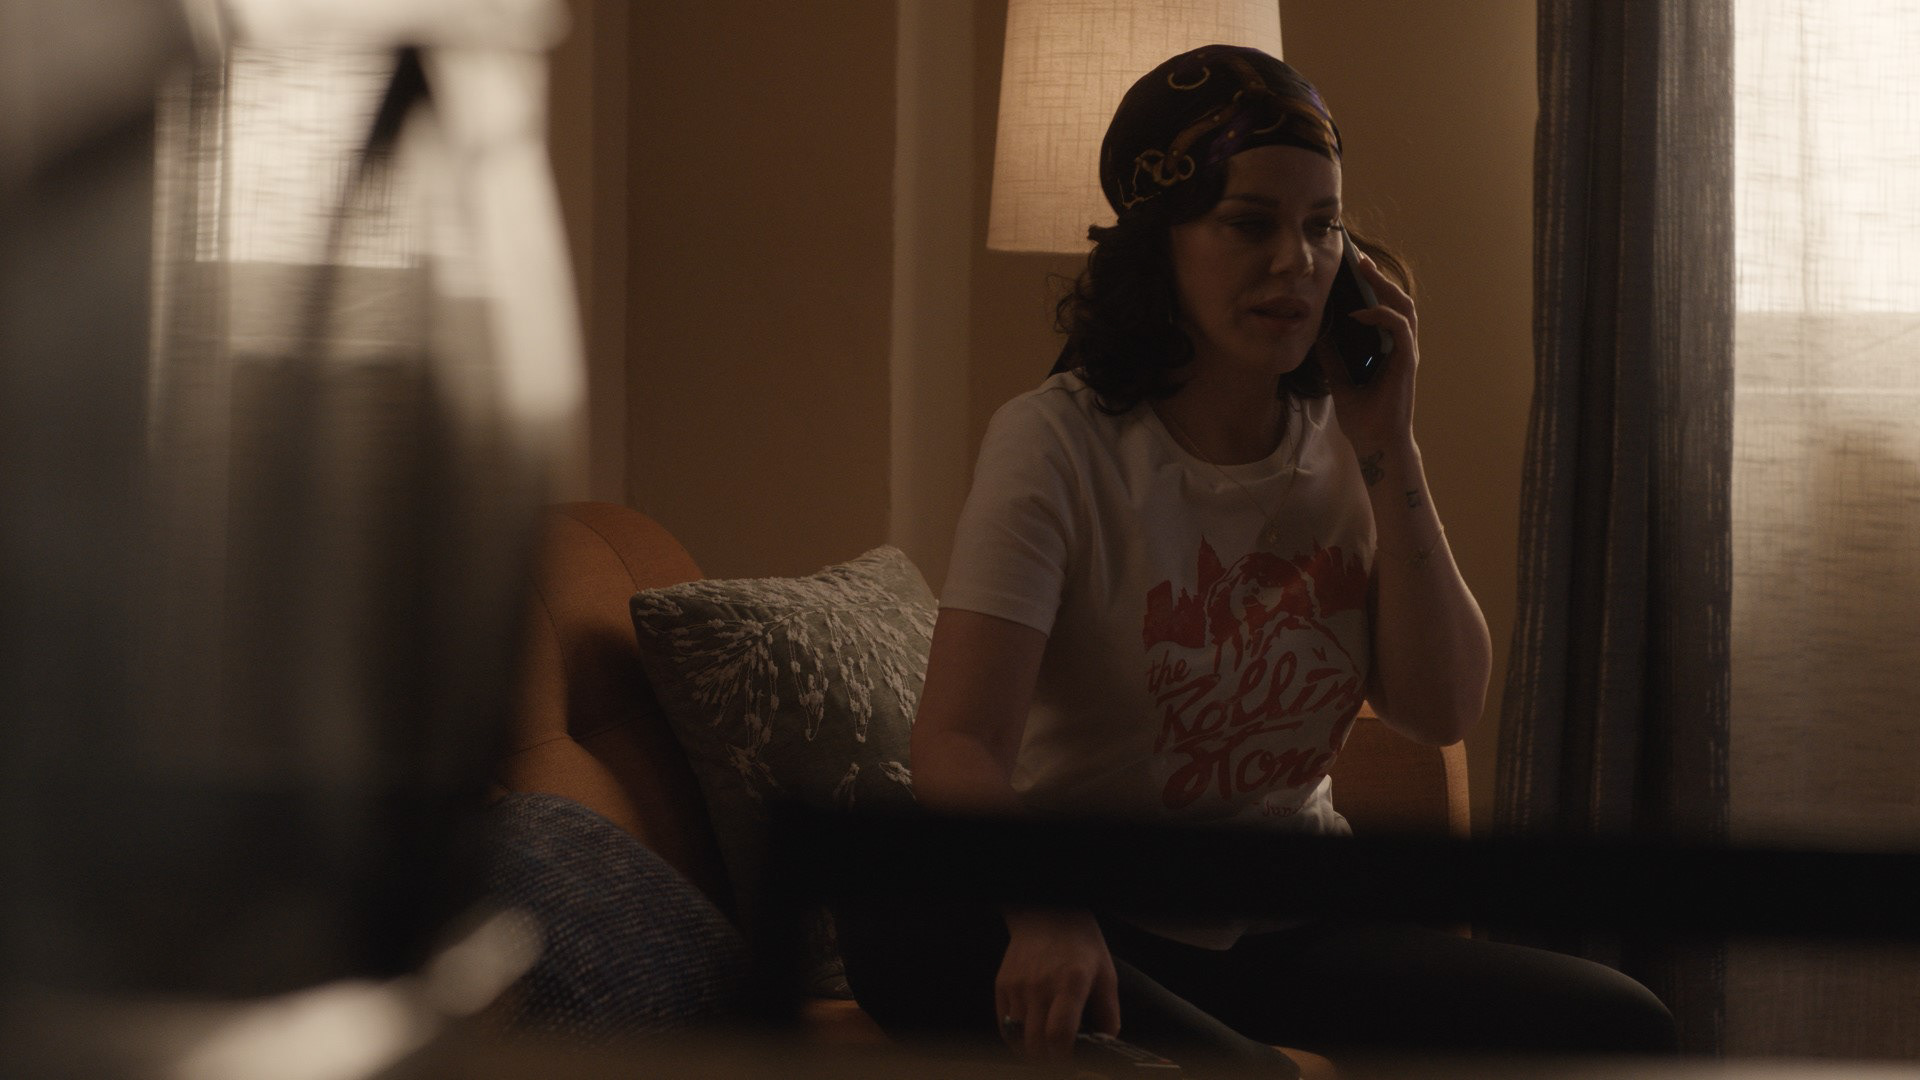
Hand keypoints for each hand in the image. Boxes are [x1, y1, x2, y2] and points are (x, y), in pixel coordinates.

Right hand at [996, 908, 1120, 1059]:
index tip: (1071, 1064)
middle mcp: (1040, 985)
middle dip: (1049, 1062)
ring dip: (1032, 1052)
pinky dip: (1016, 1039)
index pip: (1059, 1033)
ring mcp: (1018, 985)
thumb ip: (1109, 1014)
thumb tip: (1105, 1044)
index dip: (1063, 1059)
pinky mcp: (1003, 985)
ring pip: (1018, 1038)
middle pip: (1036, 1043)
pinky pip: (1005, 1026)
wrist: (1047, 915)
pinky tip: (1031, 1038)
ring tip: (1046, 1052)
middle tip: (1060, 1062)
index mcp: (1071, 983)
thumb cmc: (1080, 944)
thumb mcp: (1106, 974)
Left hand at [1323, 246, 1418, 451]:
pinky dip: (1382, 315)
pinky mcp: (1406, 362)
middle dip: (1380, 277)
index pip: (1386, 308)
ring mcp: (1406, 353)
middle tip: (1359, 259)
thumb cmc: (1363, 417)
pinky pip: (1400, 328)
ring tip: (1364, 270)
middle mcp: (1401, 347)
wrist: (1375, 444)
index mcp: (1389, 349)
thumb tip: (1316, 333)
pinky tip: (1361, 312)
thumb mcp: (1339, 379)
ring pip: (1404, 308)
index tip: (1355, 268)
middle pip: (1398, 300)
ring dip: (1385, 286)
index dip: (1374, 287)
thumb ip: (1332, 356)